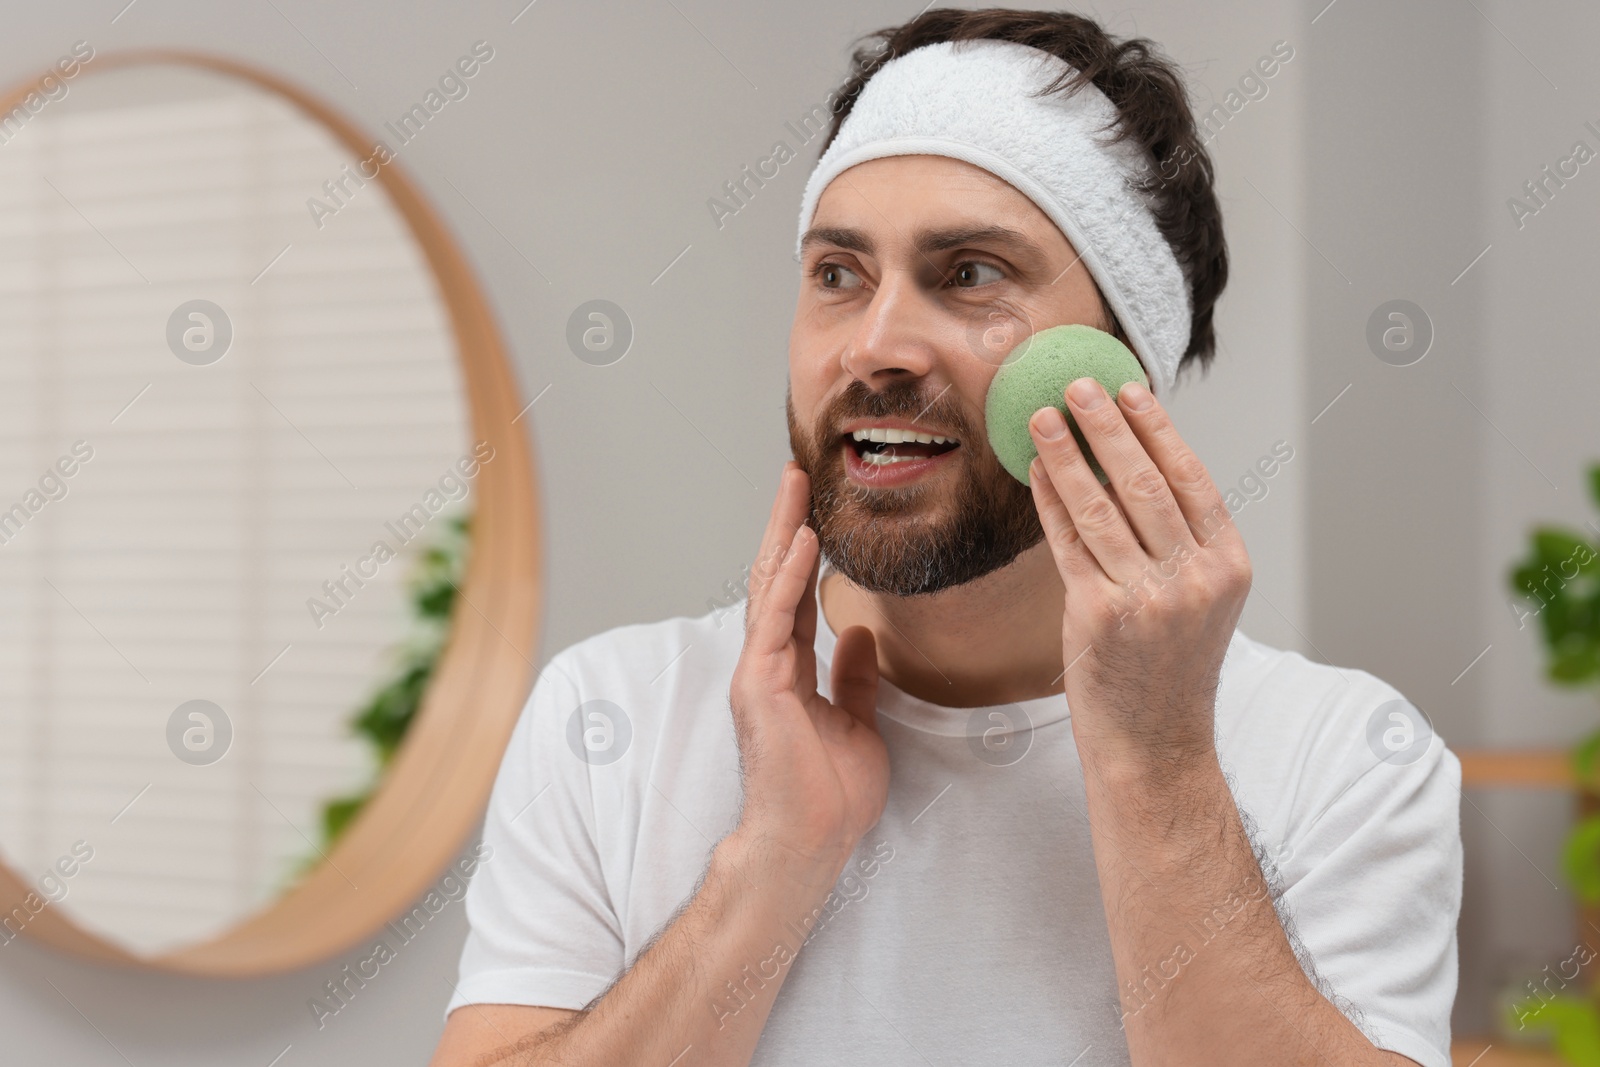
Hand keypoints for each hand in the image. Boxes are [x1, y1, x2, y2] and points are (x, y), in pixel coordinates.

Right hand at [728, 462, 889, 883]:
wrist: (811, 842)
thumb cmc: (830, 796)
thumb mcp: (859, 723)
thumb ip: (854, 677)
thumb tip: (862, 633)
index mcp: (789, 672)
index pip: (795, 598)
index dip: (804, 552)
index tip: (815, 509)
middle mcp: (767, 664)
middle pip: (775, 579)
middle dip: (785, 524)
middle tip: (797, 475)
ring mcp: (758, 672)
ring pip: (769, 587)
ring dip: (783, 532)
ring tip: (795, 486)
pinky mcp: (759, 684)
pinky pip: (775, 619)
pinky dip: (789, 577)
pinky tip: (802, 540)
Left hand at [1026, 378, 1251, 768]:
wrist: (1155, 744)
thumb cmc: (1168, 668)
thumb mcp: (1197, 600)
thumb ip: (1176, 540)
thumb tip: (1127, 464)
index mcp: (1228, 565)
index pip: (1191, 478)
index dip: (1157, 428)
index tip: (1128, 389)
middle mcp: (1195, 578)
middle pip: (1145, 482)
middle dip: (1106, 426)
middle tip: (1077, 386)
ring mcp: (1148, 598)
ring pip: (1101, 506)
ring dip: (1067, 454)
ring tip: (1041, 417)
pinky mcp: (1101, 616)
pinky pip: (1068, 543)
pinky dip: (1050, 502)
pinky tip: (1036, 472)